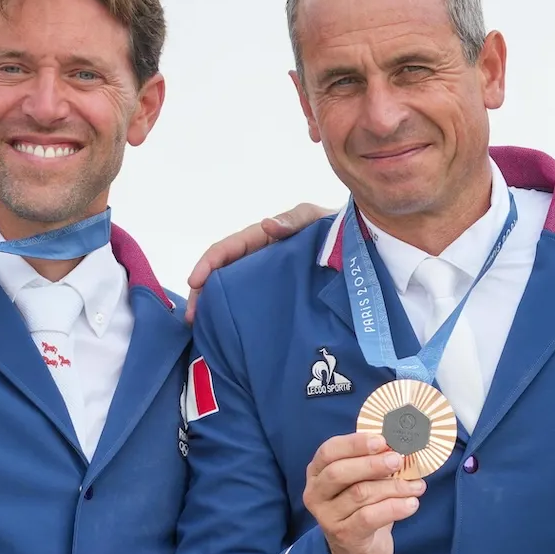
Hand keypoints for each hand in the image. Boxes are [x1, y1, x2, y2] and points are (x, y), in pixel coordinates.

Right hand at [184, 203, 330, 322]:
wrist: (362, 248)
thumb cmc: (336, 230)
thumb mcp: (315, 218)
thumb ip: (294, 219)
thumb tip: (267, 224)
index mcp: (264, 239)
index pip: (230, 248)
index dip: (210, 262)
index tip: (196, 281)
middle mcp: (260, 259)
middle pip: (223, 273)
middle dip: (203, 292)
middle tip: (192, 317)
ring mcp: (267, 279)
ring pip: (233, 291)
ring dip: (214, 307)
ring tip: (202, 329)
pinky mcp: (279, 297)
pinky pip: (252, 305)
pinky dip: (236, 316)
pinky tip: (228, 335)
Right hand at [302, 433, 424, 553]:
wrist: (359, 550)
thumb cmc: (362, 506)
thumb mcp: (362, 480)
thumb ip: (372, 462)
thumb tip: (398, 446)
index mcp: (317, 471)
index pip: (329, 451)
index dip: (354, 443)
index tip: (381, 440)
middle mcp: (315, 493)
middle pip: (339, 472)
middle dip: (372, 464)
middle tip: (398, 460)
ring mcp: (327, 516)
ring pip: (359, 494)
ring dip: (393, 487)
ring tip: (417, 486)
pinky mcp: (343, 535)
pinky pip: (369, 517)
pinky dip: (394, 507)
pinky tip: (412, 504)